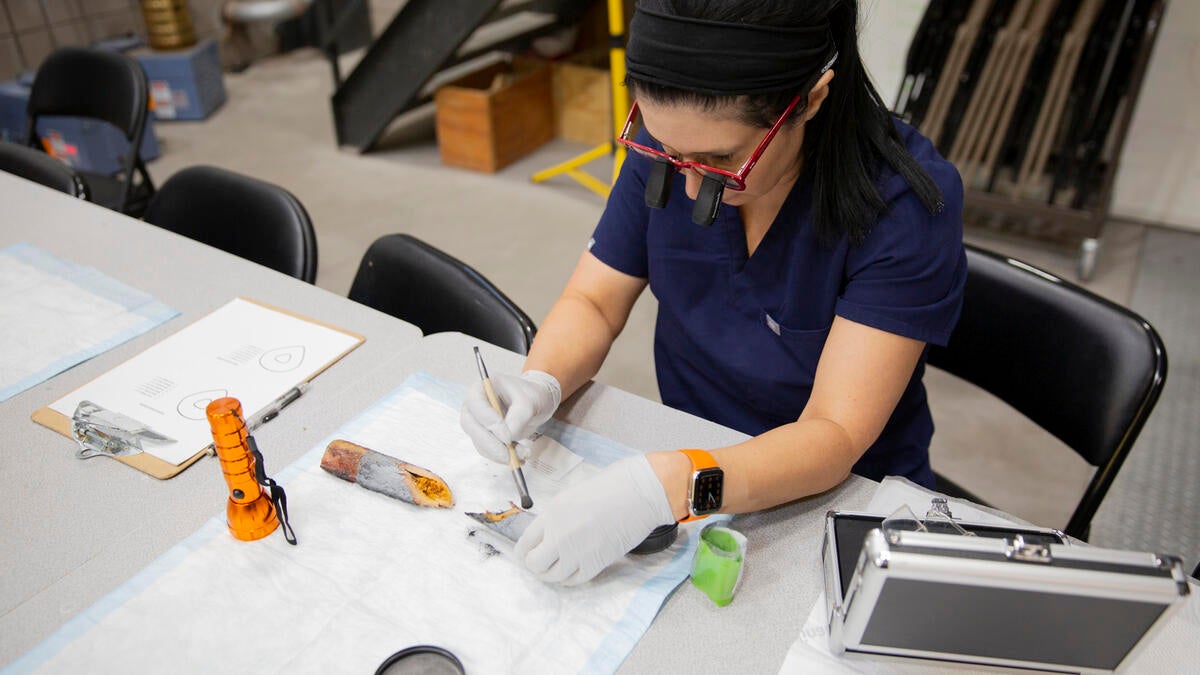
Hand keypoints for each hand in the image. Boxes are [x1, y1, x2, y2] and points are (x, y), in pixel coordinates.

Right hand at [460, 370, 561, 463]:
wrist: (536, 403)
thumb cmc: (531, 395)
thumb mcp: (529, 402)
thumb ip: (518, 418)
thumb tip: (506, 438)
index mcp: (482, 387)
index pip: (476, 405)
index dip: (488, 422)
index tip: (507, 436)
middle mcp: (475, 405)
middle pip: (471, 427)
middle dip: (491, 444)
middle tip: (509, 455)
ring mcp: (478, 422)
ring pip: (480, 443)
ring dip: (500, 453)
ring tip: (524, 452)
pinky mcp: (485, 437)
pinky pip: (489, 451)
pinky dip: (504, 456)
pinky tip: (520, 455)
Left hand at [514, 454, 675, 584]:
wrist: (638, 493)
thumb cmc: (611, 487)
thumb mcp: (572, 496)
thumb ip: (557, 517)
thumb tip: (548, 535)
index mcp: (552, 514)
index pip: (525, 543)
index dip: (523, 553)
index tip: (526, 555)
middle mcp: (559, 535)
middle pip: (534, 564)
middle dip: (536, 566)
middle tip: (542, 563)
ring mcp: (576, 552)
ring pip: (552, 576)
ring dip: (551, 574)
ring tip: (556, 569)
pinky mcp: (595, 564)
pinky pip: (573, 580)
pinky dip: (569, 578)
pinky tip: (571, 571)